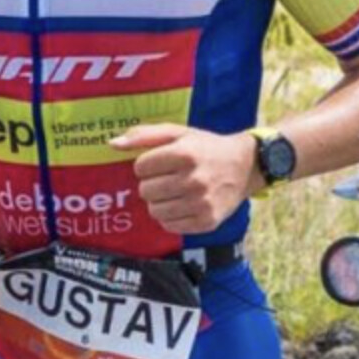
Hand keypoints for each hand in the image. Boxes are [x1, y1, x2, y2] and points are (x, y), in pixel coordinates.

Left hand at [110, 124, 260, 234]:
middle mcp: (194, 180)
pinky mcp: (206, 221)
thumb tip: (112, 144)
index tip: (160, 163)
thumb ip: (143, 136)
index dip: (146, 165)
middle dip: (151, 184)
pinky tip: (182, 204)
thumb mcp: (178, 133)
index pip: (140, 167)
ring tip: (173, 192)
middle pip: (145, 190)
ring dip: (158, 201)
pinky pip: (169, 225)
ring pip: (154, 210)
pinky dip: (170, 216)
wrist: (245, 166)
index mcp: (185, 154)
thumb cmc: (206, 148)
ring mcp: (201, 203)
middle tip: (167, 178)